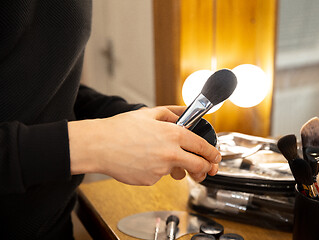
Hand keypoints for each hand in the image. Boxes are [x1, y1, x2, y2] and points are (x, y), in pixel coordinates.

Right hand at [68, 106, 220, 184]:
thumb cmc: (120, 129)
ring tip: (163, 160)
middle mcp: (170, 153)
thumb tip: (184, 114)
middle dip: (206, 169)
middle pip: (198, 166)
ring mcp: (160, 169)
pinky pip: (159, 176)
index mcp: (173, 135)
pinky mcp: (150, 180)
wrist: (99, 145)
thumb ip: (171, 113)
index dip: (212, 153)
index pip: (202, 147)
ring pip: (177, 172)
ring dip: (177, 169)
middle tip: (206, 169)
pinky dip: (155, 170)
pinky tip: (143, 161)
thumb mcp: (149, 113)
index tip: (215, 157)